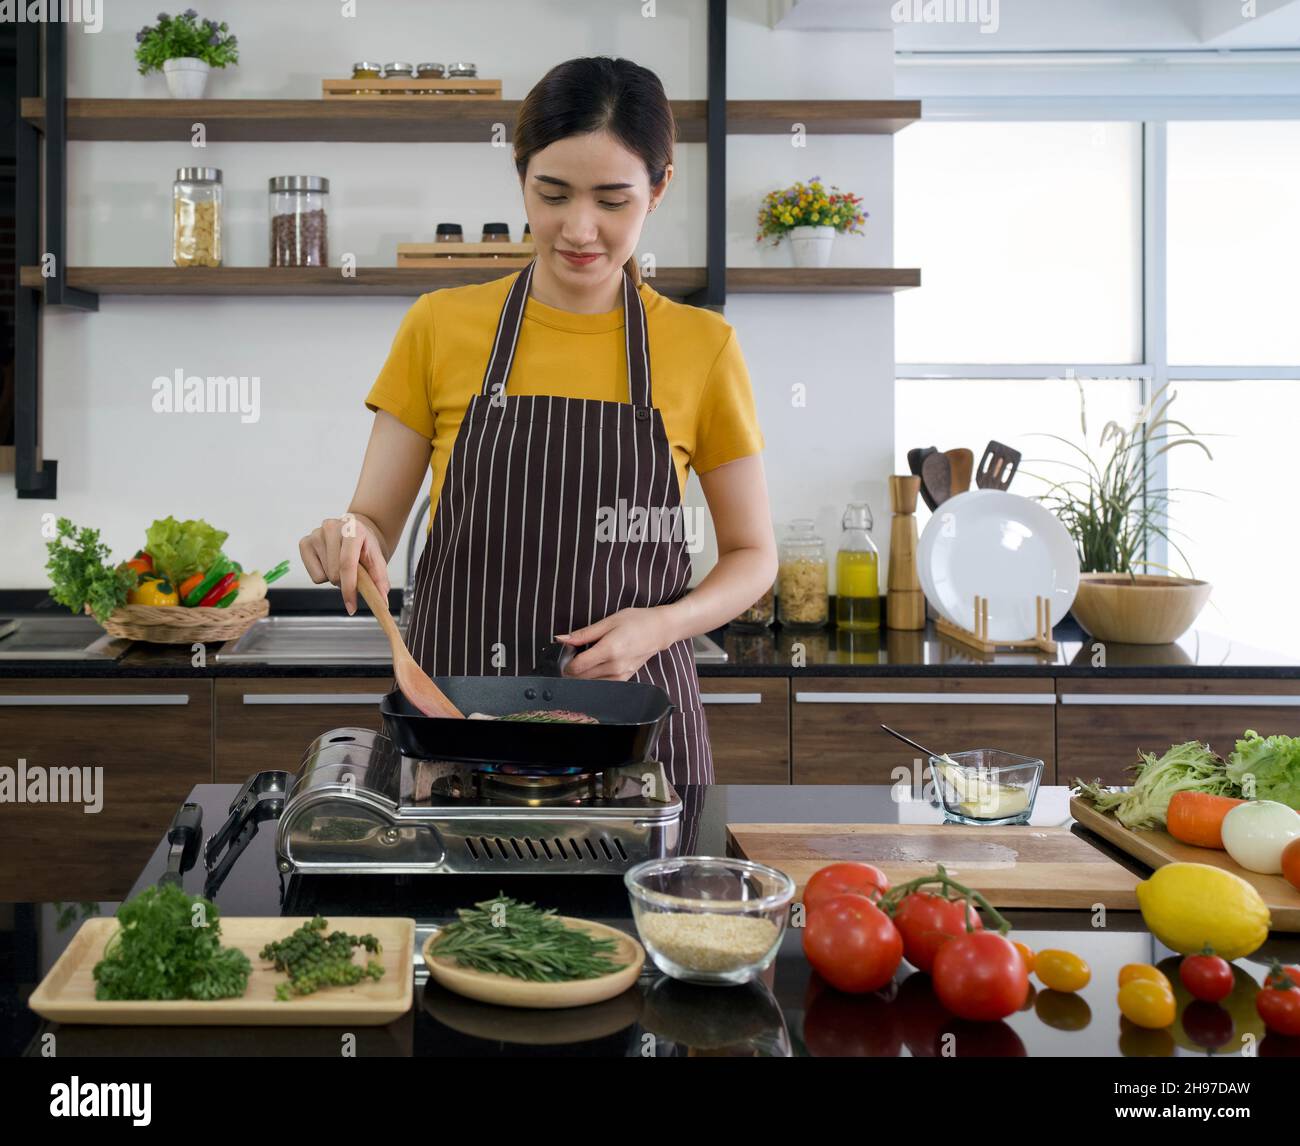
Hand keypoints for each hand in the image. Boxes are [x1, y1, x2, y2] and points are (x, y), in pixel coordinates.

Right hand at [298, 512, 390, 614]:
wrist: (355, 530)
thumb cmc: (365, 545)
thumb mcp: (377, 559)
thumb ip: (380, 579)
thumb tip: (382, 600)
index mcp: (353, 529)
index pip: (347, 564)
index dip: (349, 588)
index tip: (351, 607)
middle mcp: (332, 527)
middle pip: (334, 573)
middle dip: (345, 583)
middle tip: (354, 575)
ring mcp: (316, 534)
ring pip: (324, 575)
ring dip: (335, 578)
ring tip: (342, 566)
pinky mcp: (305, 542)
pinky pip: (314, 575)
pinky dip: (324, 575)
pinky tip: (330, 563)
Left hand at [557, 608, 674, 680]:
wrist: (660, 630)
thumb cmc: (636, 621)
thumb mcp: (608, 621)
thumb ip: (584, 633)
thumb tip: (561, 639)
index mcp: (609, 650)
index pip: (576, 666)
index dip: (566, 661)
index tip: (566, 652)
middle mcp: (615, 666)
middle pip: (581, 676)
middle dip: (572, 667)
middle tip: (576, 652)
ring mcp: (621, 675)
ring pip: (590, 682)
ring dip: (583, 673)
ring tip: (589, 656)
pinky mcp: (624, 679)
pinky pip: (601, 683)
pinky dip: (594, 676)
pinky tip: (598, 663)